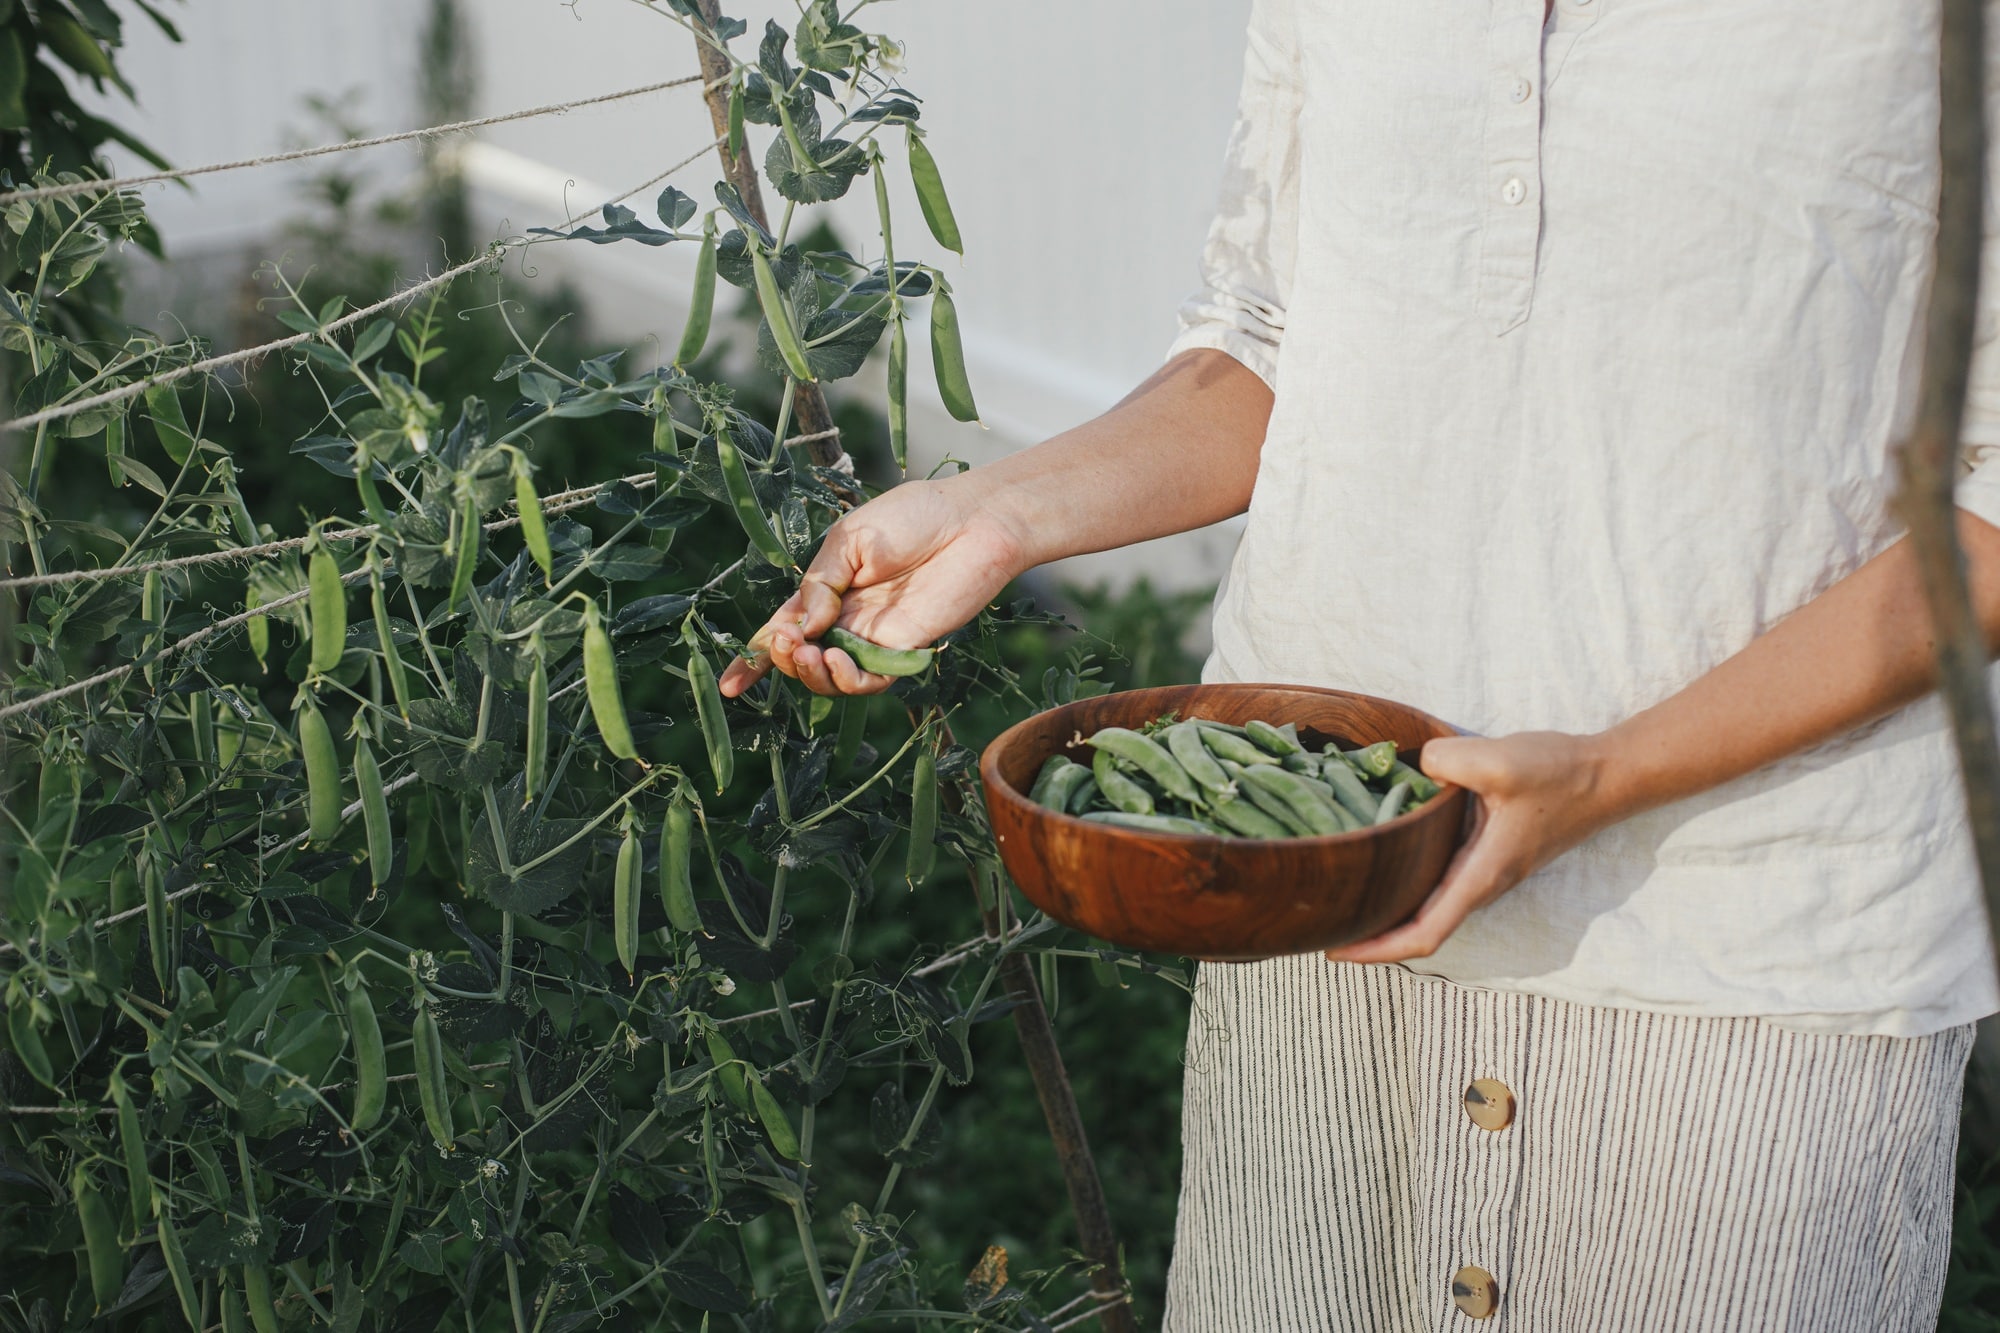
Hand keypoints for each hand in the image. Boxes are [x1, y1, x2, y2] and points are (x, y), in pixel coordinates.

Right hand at [718, 475, 1027, 697]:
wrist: (971, 520)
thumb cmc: (914, 517)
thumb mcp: (851, 540)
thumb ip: (821, 583)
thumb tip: (803, 626)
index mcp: (826, 589)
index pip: (784, 628)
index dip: (755, 658)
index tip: (730, 686)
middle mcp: (846, 619)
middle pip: (801, 657)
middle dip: (783, 658)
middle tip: (786, 643)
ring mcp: (873, 637)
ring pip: (831, 677)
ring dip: (811, 673)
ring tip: (810, 653)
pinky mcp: (904, 650)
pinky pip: (870, 681)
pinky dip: (848, 680)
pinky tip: (840, 660)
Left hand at [1323, 731, 1625, 963]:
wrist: (1607, 775)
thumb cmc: (1559, 774)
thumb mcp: (1499, 760)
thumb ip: (1446, 761)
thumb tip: (1413, 767)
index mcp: (1481, 875)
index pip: (1424, 933)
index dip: (1377, 949)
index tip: (1334, 951)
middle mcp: (1482, 883)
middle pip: (1419, 928)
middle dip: (1371, 935)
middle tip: (1320, 923)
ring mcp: (1487, 870)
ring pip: (1429, 906)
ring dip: (1388, 910)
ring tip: (1340, 898)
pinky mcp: (1489, 852)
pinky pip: (1439, 881)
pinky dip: (1407, 883)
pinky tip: (1383, 861)